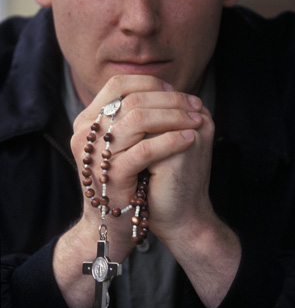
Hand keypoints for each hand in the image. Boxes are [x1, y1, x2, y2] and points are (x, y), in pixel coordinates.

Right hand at [70, 74, 202, 261]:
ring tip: (197, 120)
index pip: (117, 85)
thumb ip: (133, 115)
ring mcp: (96, 155)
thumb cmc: (127, 179)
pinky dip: (171, 140)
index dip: (149, 83)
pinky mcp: (111, 176)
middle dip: (170, 99)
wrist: (116, 224)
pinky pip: (145, 150)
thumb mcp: (123, 142)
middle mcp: (85, 134)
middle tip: (195, 105)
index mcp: (87, 121)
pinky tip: (190, 138)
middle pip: (132, 99)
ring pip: (138, 120)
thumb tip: (166, 88)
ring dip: (174, 116)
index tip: (174, 91)